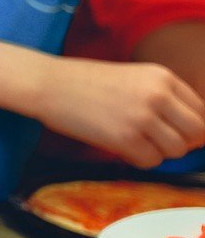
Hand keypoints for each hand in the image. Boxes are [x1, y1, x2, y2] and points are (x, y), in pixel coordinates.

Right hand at [34, 57, 204, 167]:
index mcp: (162, 77)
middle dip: (182, 142)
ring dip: (159, 152)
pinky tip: (122, 148)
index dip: (192, 127)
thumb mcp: (132, 78)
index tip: (176, 133)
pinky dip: (140, 160)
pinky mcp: (125, 138)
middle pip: (197, 132)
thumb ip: (161, 96)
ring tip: (135, 142)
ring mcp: (143, 117)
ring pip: (177, 149)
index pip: (201, 110)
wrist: (47, 84)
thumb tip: (186, 130)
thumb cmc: (84, 82)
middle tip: (158, 142)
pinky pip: (152, 161)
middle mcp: (158, 95)